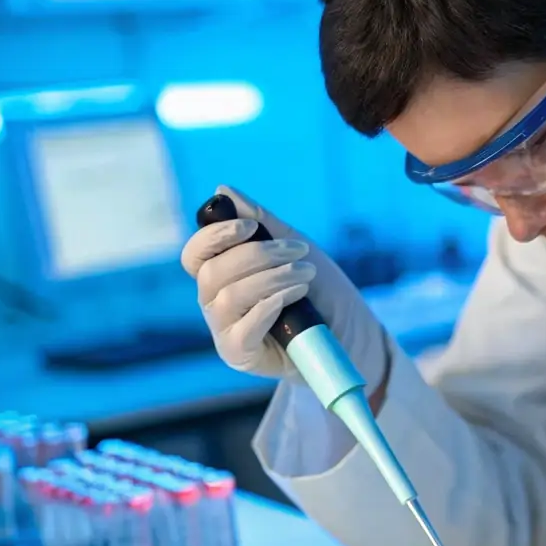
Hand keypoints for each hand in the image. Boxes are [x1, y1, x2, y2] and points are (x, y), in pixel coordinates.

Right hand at [180, 186, 388, 388]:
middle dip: (257, 255)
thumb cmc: (320, 288)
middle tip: (298, 252)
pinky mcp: (240, 354)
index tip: (250, 227)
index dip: (215, 236)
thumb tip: (222, 191)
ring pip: (229, 297)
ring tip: (306, 275)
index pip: (196, 254)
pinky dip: (269, 306)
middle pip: (211, 273)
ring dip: (273, 278)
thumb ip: (261, 222)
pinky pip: (242, 329)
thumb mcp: (294, 246)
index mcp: (223, 274)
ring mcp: (226, 330)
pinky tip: (295, 297)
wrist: (350, 330)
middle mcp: (216, 302)